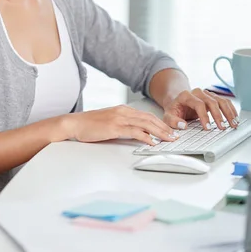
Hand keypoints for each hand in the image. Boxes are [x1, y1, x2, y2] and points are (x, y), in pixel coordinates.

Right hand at [64, 105, 179, 144]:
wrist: (74, 124)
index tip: (169, 130)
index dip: (160, 123)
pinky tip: (153, 142)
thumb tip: (136, 134)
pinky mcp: (115, 127)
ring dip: (160, 132)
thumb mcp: (109, 122)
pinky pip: (135, 131)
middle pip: (149, 118)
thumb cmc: (89, 125)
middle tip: (175, 135)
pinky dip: (146, 137)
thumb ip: (122, 125)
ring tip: (169, 139)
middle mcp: (123, 111)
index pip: (146, 115)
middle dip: (164, 127)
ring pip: (146, 124)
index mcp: (123, 109)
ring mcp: (119, 118)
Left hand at [162, 88, 238, 130]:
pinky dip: (231, 109)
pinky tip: (235, 118)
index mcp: (186, 95)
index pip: (198, 104)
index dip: (204, 116)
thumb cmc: (173, 110)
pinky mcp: (212, 97)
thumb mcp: (167, 116)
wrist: (176, 102)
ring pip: (220, 100)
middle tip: (222, 128)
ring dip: (228, 112)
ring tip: (233, 124)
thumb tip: (183, 125)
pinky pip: (224, 101)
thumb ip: (173, 121)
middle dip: (218, 116)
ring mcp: (206, 94)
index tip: (208, 128)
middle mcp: (197, 92)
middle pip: (211, 101)